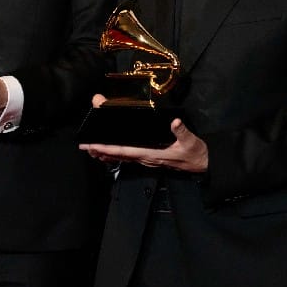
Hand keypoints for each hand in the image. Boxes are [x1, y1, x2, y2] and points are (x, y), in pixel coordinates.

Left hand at [79, 118, 208, 172]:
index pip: (125, 151)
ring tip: (92, 149)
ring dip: (106, 154)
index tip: (93, 146)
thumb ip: (182, 131)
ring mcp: (147, 159)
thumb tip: (175, 122)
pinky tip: (111, 152)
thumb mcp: (190, 141)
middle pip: (118, 155)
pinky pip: (129, 157)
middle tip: (84, 147)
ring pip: (122, 157)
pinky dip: (117, 154)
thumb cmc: (195, 153)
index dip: (108, 149)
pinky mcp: (149, 158)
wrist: (202, 164)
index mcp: (151, 154)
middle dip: (101, 151)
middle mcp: (145, 158)